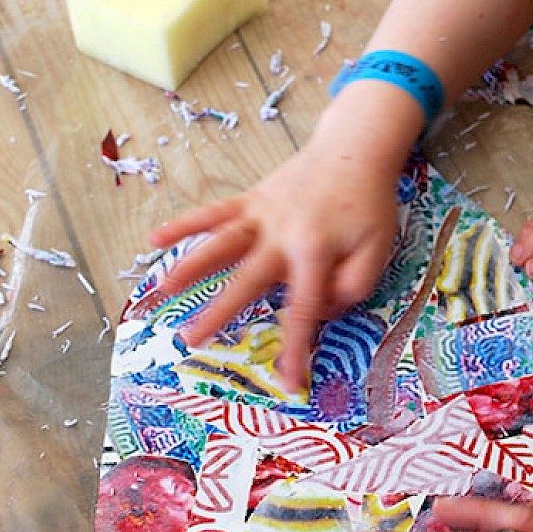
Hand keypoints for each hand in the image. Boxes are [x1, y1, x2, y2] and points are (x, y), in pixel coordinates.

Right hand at [149, 138, 399, 390]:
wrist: (356, 149)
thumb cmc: (369, 208)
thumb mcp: (377, 253)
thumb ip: (351, 288)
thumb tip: (318, 310)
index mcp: (314, 251)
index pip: (302, 310)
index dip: (295, 349)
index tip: (288, 382)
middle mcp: (281, 233)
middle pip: (245, 280)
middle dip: (218, 313)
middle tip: (189, 341)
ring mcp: (261, 214)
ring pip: (219, 244)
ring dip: (188, 268)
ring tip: (160, 292)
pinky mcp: (252, 200)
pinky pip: (214, 213)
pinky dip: (184, 225)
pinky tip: (154, 240)